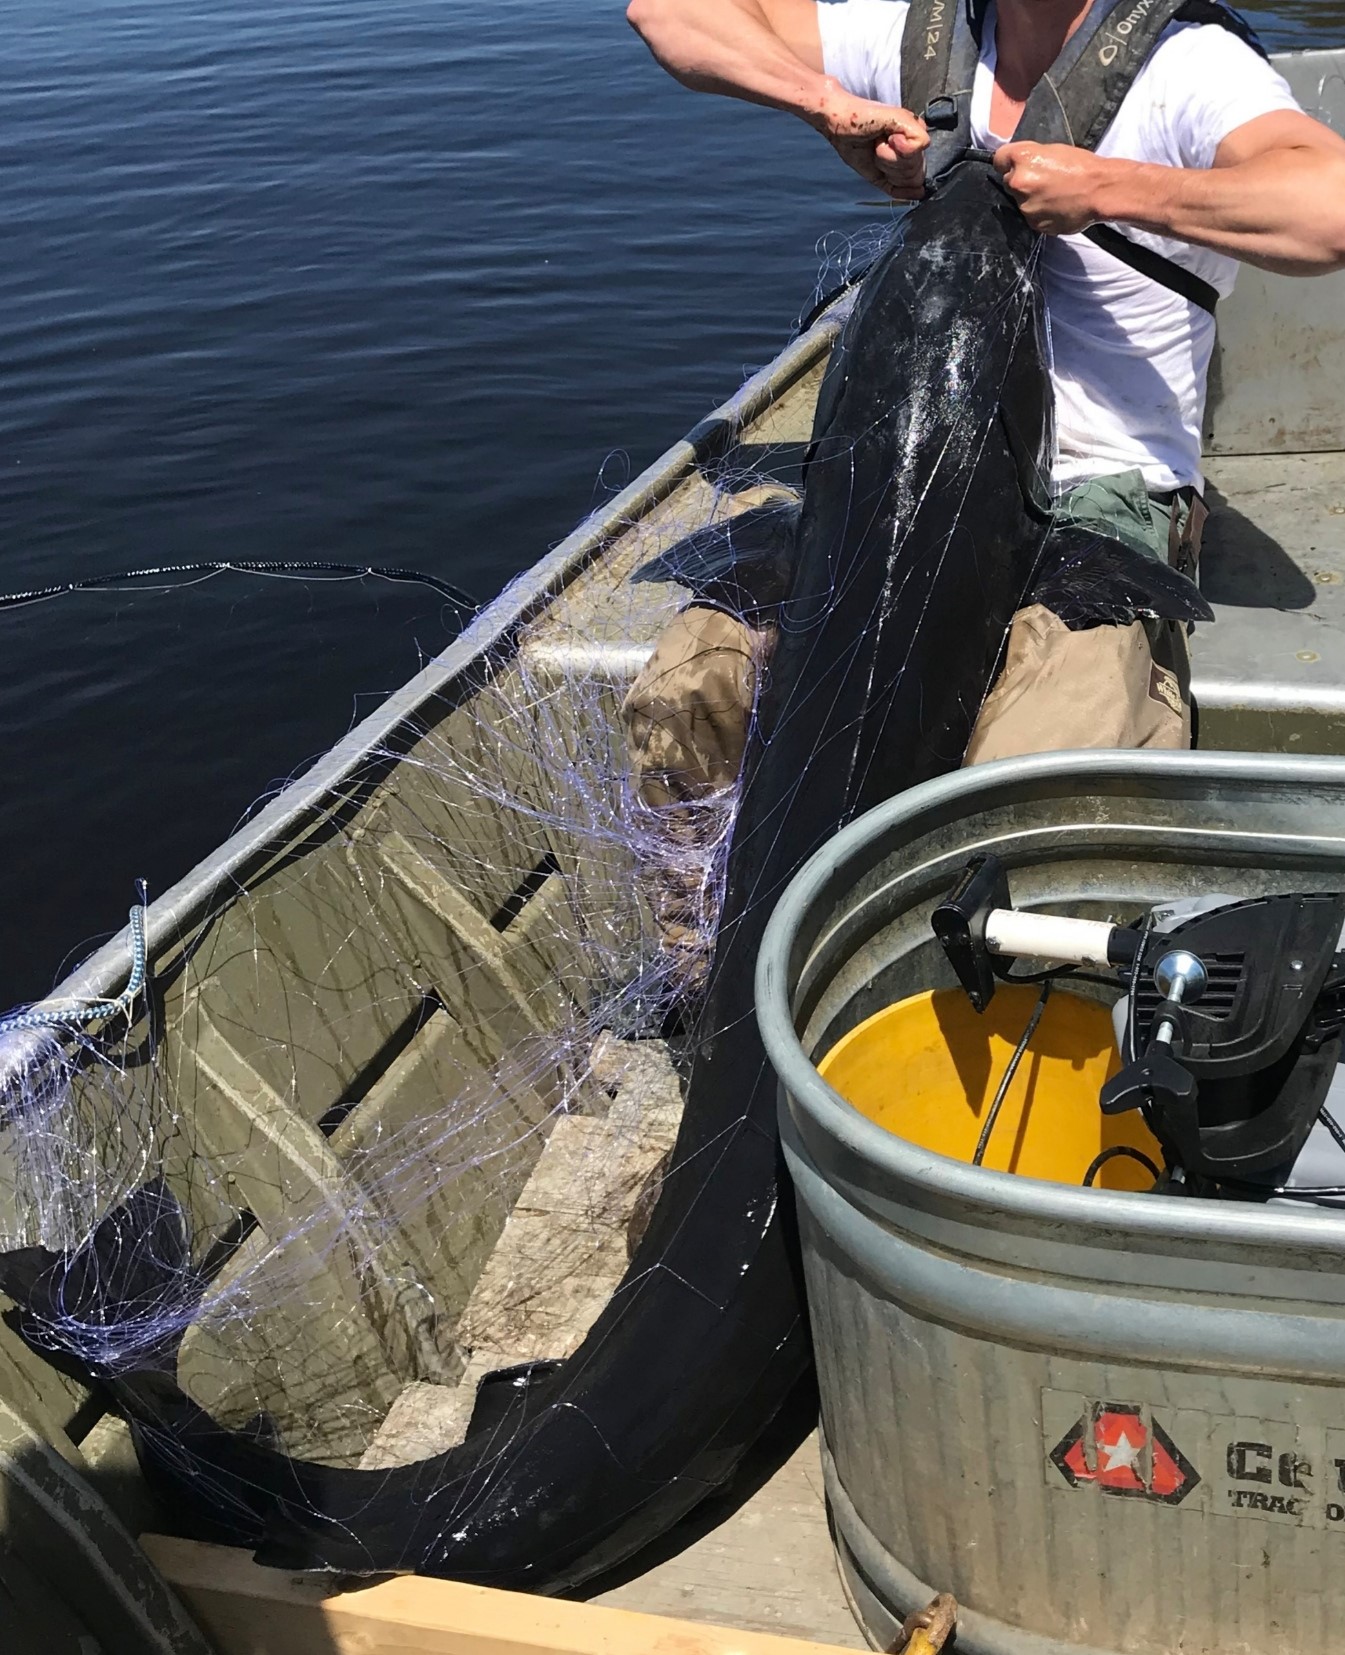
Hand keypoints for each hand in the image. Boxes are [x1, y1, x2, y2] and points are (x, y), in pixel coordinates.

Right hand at [811, 81, 928, 201]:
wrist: (838, 123)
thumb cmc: (852, 142)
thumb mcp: (877, 174)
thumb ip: (898, 186)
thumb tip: (920, 192)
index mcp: (908, 152)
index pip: (916, 182)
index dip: (894, 178)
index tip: (878, 161)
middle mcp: (913, 139)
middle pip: (916, 175)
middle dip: (891, 169)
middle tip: (876, 150)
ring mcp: (913, 128)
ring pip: (915, 163)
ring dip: (888, 158)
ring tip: (877, 142)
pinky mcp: (910, 120)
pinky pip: (918, 147)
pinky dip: (896, 148)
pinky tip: (884, 136)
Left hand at [993, 142, 1109, 233]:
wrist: (1101, 190)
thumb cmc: (1082, 166)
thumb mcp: (1053, 149)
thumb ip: (1030, 157)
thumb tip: (1017, 165)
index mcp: (1022, 158)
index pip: (998, 159)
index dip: (1007, 162)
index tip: (1014, 165)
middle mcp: (1018, 182)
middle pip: (1009, 182)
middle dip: (1021, 181)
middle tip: (1044, 180)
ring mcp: (1024, 205)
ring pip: (1019, 201)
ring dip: (1031, 199)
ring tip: (1054, 195)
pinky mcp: (1033, 223)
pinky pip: (1031, 217)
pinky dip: (1040, 213)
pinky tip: (1056, 207)